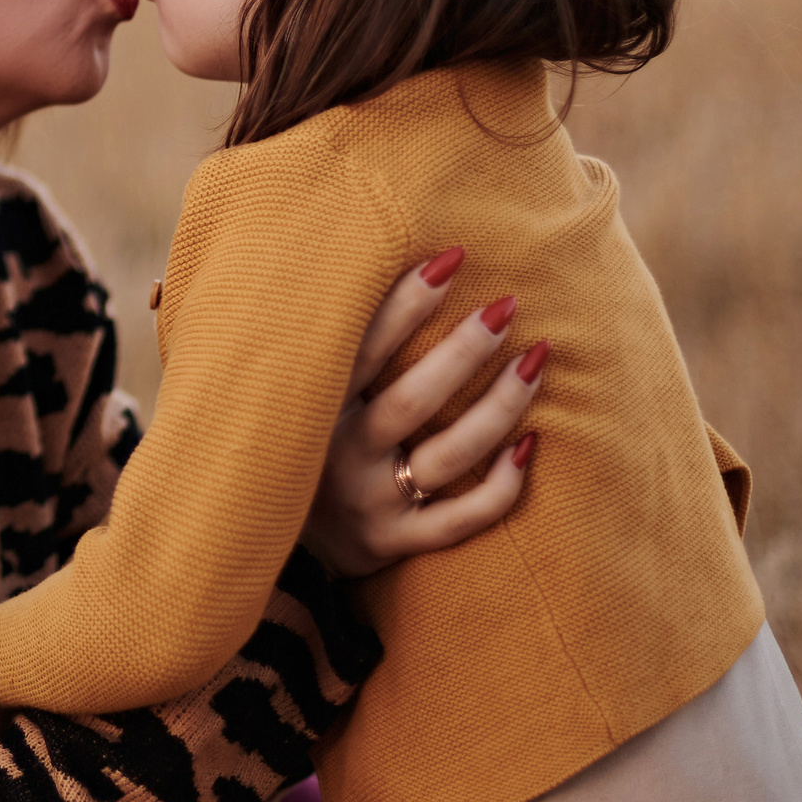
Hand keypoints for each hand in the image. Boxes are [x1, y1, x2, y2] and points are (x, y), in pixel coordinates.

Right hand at [298, 251, 542, 578]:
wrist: (266, 537)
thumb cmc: (298, 438)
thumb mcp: (295, 392)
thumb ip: (328, 344)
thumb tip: (367, 260)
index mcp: (310, 408)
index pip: (361, 349)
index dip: (405, 304)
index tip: (451, 259)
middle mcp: (337, 457)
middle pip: (411, 402)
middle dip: (463, 351)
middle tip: (506, 306)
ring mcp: (369, 503)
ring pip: (447, 457)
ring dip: (498, 407)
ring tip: (535, 360)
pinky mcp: (395, 542)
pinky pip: (460, 520)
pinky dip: (501, 486)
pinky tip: (530, 446)